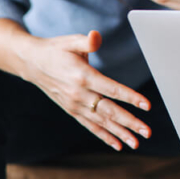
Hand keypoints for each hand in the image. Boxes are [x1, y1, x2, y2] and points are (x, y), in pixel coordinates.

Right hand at [19, 30, 152, 150]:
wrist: (32, 63)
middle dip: (129, 122)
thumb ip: (87, 41)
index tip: (147, 105)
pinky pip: (90, 126)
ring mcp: (75, 105)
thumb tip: (96, 36)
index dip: (130, 97)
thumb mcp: (71, 41)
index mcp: (83, 76)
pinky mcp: (72, 110)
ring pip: (101, 122)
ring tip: (136, 143)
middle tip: (147, 132)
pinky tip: (117, 144)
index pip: (111, 90)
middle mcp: (79, 94)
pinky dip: (104, 136)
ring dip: (120, 133)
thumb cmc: (56, 50)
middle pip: (109, 111)